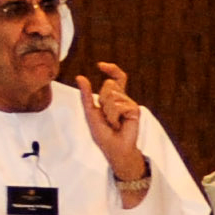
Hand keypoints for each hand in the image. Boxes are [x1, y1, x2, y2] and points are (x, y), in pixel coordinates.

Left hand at [83, 62, 148, 181]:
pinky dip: (114, 116)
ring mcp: (129, 103)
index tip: (100, 65)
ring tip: (113, 123)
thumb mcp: (90, 112)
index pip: (116, 77)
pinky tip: (119, 125)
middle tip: (107, 117)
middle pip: (109, 84)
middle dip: (102, 100)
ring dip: (107, 111)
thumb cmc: (103, 134)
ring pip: (112, 95)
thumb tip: (80, 77)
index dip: (111, 68)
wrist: (115, 149)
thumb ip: (86, 95)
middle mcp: (123, 98)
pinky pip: (118, 105)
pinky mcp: (135, 110)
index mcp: (114, 97)